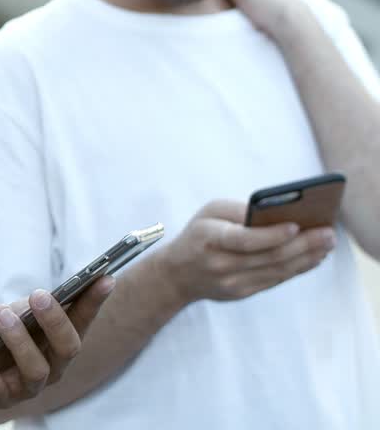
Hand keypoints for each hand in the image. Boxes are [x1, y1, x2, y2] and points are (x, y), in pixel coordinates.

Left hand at [0, 278, 113, 418]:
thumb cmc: (0, 342)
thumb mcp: (15, 316)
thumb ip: (31, 307)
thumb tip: (44, 296)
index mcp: (59, 345)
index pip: (82, 323)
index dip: (94, 302)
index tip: (105, 278)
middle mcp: (52, 368)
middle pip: (67, 349)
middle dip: (56, 321)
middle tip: (40, 296)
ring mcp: (27, 387)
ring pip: (35, 369)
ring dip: (19, 340)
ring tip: (2, 315)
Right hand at [157, 199, 335, 303]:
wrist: (176, 275)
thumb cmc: (198, 236)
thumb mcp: (208, 213)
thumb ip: (240, 211)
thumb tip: (279, 212)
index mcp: (208, 238)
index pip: (244, 239)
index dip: (272, 234)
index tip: (297, 226)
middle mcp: (220, 263)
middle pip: (269, 256)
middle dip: (303, 245)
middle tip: (328, 234)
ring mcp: (232, 283)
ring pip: (277, 270)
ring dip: (307, 257)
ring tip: (327, 244)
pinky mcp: (242, 293)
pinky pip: (275, 279)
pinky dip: (297, 268)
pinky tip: (313, 257)